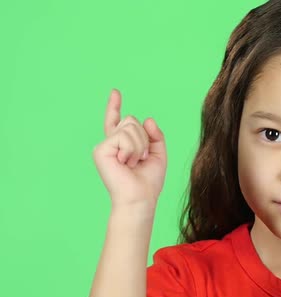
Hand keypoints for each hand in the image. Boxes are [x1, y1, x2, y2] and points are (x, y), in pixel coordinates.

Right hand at [93, 89, 167, 208]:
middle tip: (140, 159)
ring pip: (130, 126)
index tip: (115, 92)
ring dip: (140, 145)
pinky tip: (126, 163)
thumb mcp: (158, 154)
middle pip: (132, 120)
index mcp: (122, 144)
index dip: (115, 105)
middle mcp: (111, 143)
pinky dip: (132, 149)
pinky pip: (124, 136)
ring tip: (134, 163)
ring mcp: (104, 146)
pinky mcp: (100, 150)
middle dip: (144, 138)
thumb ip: (155, 135)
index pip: (118, 121)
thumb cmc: (148, 181)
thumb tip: (147, 119)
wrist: (140, 198)